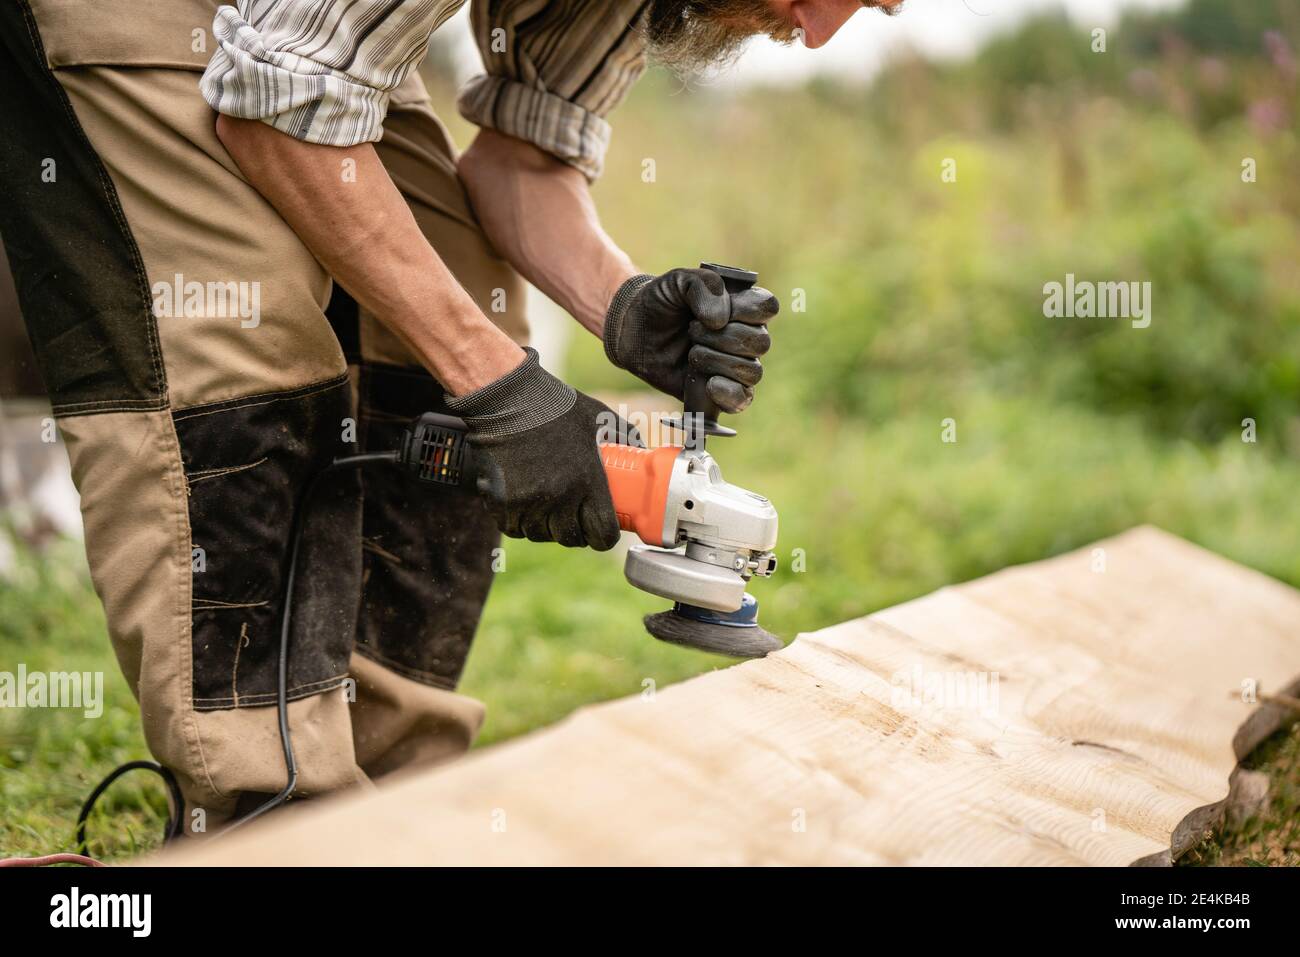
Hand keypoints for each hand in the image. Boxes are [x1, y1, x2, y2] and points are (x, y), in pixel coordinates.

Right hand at [446, 348, 640, 549]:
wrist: (507, 399)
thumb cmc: (557, 407)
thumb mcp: (601, 418)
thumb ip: (627, 439)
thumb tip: (645, 456)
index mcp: (588, 480)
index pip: (603, 534)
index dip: (605, 536)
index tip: (604, 529)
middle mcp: (559, 496)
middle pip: (571, 538)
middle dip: (577, 532)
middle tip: (576, 518)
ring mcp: (528, 502)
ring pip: (541, 534)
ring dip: (547, 527)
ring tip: (549, 508)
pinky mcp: (502, 502)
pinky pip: (514, 528)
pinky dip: (520, 522)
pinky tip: (525, 505)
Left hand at [603, 268, 778, 412]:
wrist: (632, 328)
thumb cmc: (660, 301)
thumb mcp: (678, 280)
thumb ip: (703, 285)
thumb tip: (721, 321)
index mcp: (742, 305)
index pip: (767, 307)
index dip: (746, 311)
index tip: (717, 311)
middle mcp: (744, 336)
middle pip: (760, 342)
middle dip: (724, 338)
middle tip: (692, 330)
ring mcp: (734, 364)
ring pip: (752, 371)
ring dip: (720, 362)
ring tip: (692, 354)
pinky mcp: (719, 390)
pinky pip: (742, 399)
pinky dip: (729, 393)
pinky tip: (710, 384)